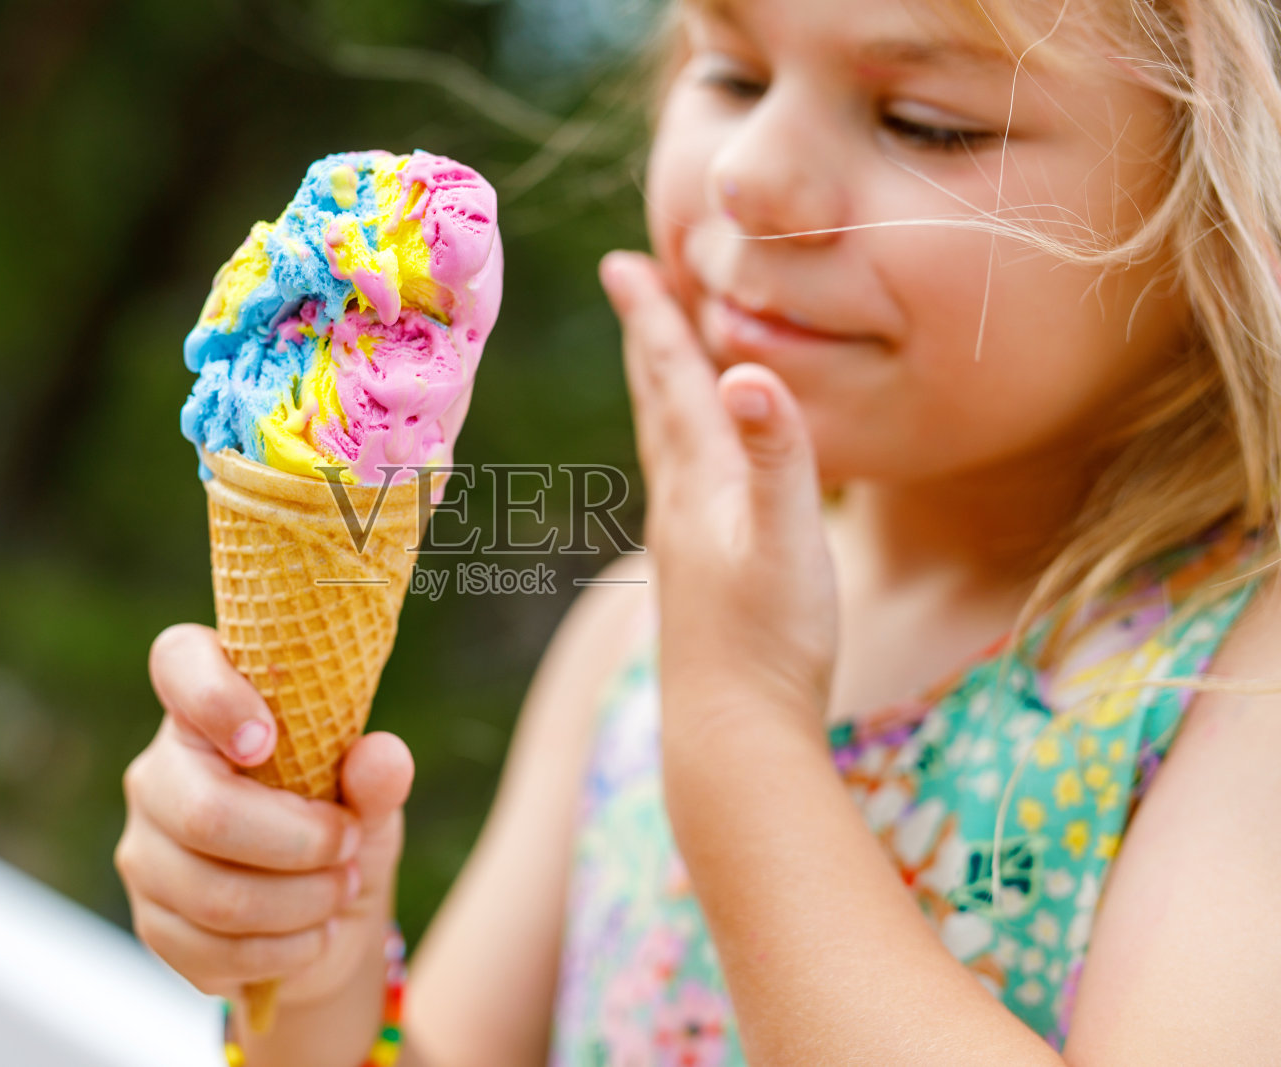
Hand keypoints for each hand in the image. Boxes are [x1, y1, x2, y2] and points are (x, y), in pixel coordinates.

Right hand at [115, 623, 413, 1006]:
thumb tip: (381, 757)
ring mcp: (147, 850)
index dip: (213, 695)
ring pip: (214, 893)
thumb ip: (376, 777)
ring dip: (301, 902)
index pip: (179, 663)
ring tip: (342, 889)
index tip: (268, 741)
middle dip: (299, 842)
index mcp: (211, 713)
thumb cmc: (341, 830)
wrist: (327, 921)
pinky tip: (315, 933)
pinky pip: (213, 948)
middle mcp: (161, 773)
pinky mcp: (154, 922)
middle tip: (350, 845)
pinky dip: (284, 949)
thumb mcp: (372, 801)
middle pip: (205, 811)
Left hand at [599, 250, 839, 739]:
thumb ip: (778, 454)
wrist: (734, 732)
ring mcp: (685, 543)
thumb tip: (746, 372)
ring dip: (660, 389)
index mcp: (703, 480)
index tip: (621, 262)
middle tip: (627, 282)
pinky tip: (689, 470)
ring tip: (656, 358)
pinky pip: (682, 487)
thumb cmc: (771, 636)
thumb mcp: (788, 537)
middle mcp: (682, 504)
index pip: (674, 380)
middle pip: (660, 401)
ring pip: (666, 444)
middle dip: (649, 336)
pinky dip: (681, 450)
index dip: (655, 318)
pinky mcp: (699, 578)